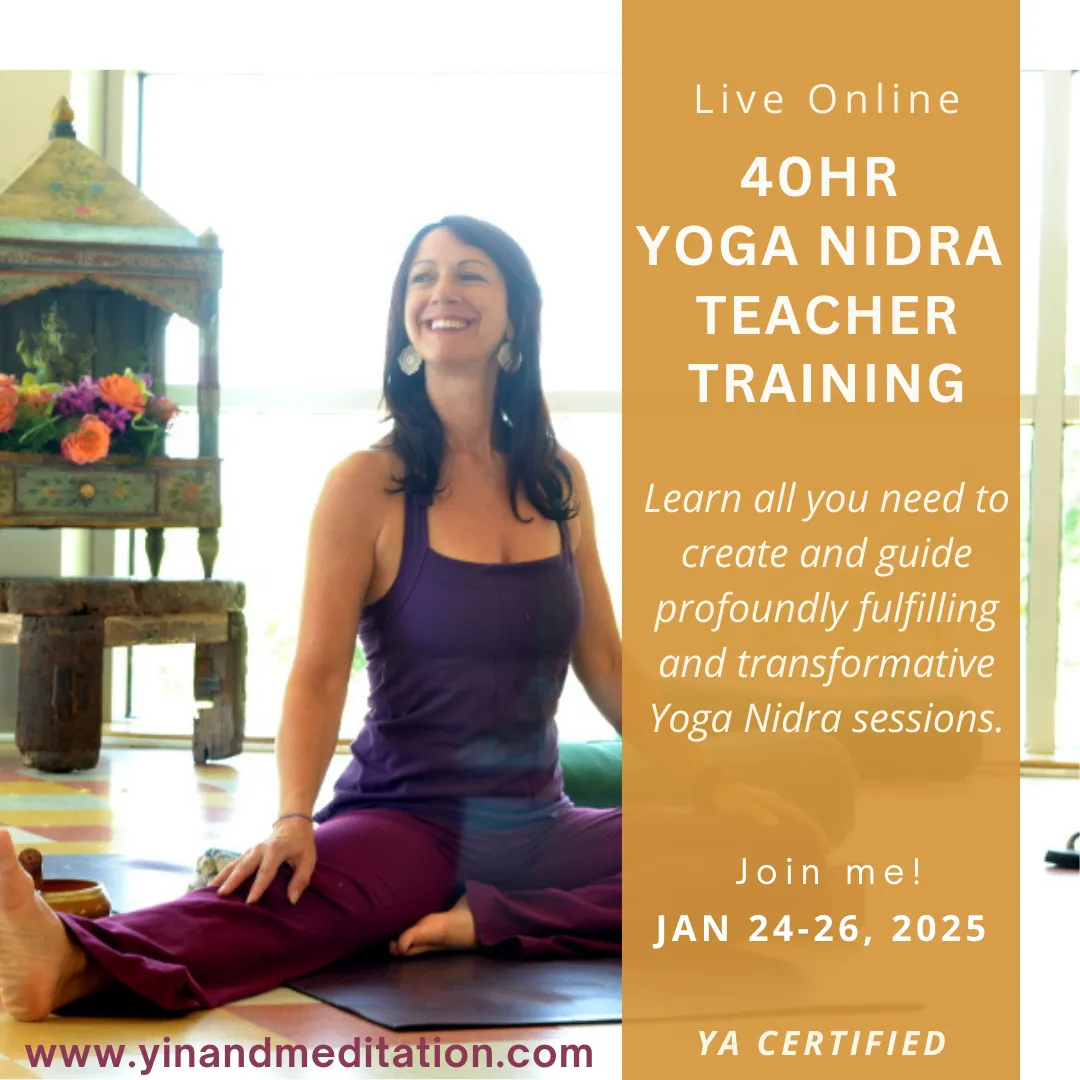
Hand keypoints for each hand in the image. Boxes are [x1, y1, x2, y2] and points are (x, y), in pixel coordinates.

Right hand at [211, 817, 316, 904]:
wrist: (292, 823)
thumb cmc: (301, 844)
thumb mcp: (308, 859)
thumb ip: (301, 879)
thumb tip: (292, 900)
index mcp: (276, 850)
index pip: (266, 871)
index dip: (258, 887)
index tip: (250, 902)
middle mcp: (260, 849)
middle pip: (244, 867)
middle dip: (232, 881)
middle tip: (221, 896)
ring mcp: (251, 850)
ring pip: (234, 865)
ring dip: (221, 877)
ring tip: (208, 891)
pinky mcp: (247, 853)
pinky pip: (232, 864)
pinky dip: (222, 874)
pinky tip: (212, 885)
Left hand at [710, 781, 829, 852]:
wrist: (713, 791)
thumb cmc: (728, 798)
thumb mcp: (740, 805)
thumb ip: (756, 813)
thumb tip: (775, 823)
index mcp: (775, 803)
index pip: (802, 818)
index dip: (816, 833)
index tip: (827, 848)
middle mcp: (777, 806)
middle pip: (802, 823)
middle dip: (815, 839)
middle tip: (825, 860)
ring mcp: (772, 811)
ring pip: (795, 827)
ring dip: (805, 841)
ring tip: (813, 861)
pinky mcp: (764, 817)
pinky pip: (784, 829)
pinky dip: (792, 840)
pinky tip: (792, 854)